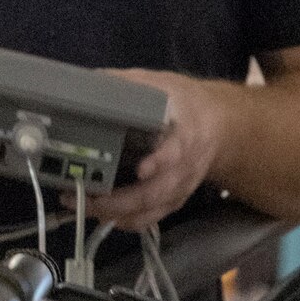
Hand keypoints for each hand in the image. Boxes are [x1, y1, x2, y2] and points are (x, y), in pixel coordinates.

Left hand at [75, 69, 228, 230]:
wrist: (220, 126)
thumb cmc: (185, 104)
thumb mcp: (162, 85)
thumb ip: (129, 84)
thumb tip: (90, 80)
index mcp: (185, 135)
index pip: (176, 153)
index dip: (159, 163)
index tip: (141, 169)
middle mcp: (184, 168)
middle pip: (155, 193)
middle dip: (119, 200)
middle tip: (85, 196)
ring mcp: (179, 188)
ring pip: (149, 211)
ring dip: (113, 214)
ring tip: (79, 204)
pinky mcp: (172, 201)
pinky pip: (147, 219)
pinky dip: (122, 220)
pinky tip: (96, 212)